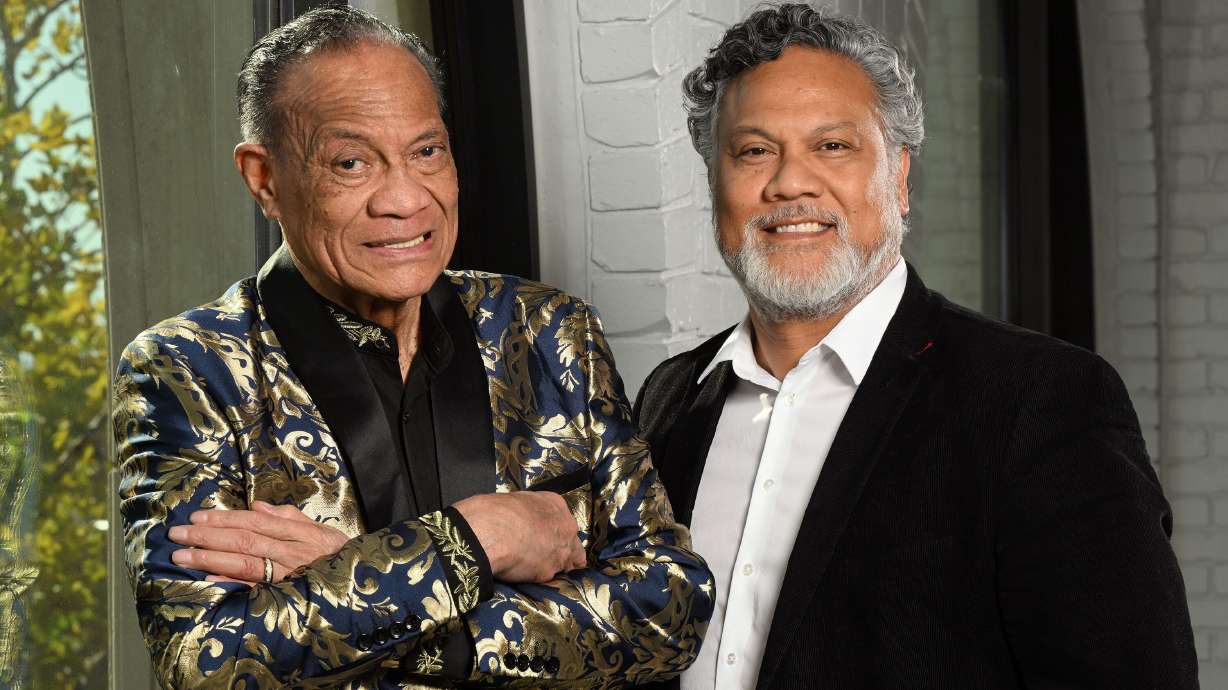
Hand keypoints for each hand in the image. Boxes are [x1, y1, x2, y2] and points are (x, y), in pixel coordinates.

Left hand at [168, 501, 348, 584]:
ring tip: (181, 557)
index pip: (254, 522)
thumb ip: (289, 517)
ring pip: (245, 564)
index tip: (196, 517)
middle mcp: (292, 553)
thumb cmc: (337, 556)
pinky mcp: (286, 597)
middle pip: (244, 541)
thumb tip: (257, 506)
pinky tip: (209, 583)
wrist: (364, 584)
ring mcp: (288, 576)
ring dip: (210, 559)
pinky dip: (231, 586)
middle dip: (207, 537)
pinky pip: (255, 591)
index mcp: (299, 533)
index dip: (224, 519)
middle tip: (177, 534)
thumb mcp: (319, 530)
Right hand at [453, 491, 585, 582]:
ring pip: (569, 563)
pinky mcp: (551, 571)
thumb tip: (517, 518)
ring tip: (534, 569)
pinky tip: (528, 577)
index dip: (553, 532)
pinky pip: (552, 579)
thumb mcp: (512, 501)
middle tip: (539, 555)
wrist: (488, 533)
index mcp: (554, 504)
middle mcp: (565, 526)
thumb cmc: (492, 513)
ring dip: (555, 567)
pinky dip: (543, 581)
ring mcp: (562, 550)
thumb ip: (524, 511)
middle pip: (571, 542)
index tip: (544, 538)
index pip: (563, 521)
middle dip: (559, 550)